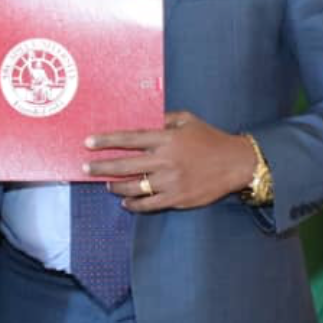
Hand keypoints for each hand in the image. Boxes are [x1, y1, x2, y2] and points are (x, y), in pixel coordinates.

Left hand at [83, 111, 255, 211]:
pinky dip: (134, 204)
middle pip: (126, 165)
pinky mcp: (178, 198)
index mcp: (166, 139)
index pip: (130, 139)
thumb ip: (163, 119)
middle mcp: (166, 160)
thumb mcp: (187, 120)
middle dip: (102, 166)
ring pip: (134, 187)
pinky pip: (149, 204)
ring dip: (116, 186)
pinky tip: (125, 202)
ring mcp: (171, 181)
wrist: (236, 163)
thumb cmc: (210, 138)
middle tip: (86, 167)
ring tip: (106, 184)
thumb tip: (142, 118)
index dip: (107, 140)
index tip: (88, 142)